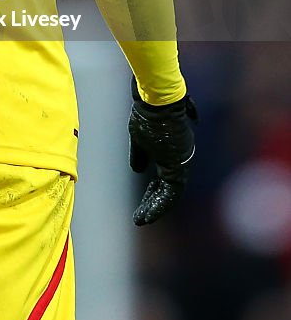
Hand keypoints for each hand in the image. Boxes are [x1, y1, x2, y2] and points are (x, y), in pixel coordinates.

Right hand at [128, 77, 197, 225]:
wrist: (158, 100)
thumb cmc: (147, 113)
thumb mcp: (138, 137)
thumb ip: (140, 154)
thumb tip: (137, 170)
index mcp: (172, 151)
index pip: (165, 178)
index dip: (154, 192)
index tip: (145, 203)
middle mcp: (179, 158)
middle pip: (167, 187)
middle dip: (153, 202)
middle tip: (141, 217)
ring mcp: (181, 161)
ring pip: (170, 192)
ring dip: (156, 207)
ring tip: (141, 219)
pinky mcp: (178, 164)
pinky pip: (171, 191)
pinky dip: (160, 204)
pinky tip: (148, 212)